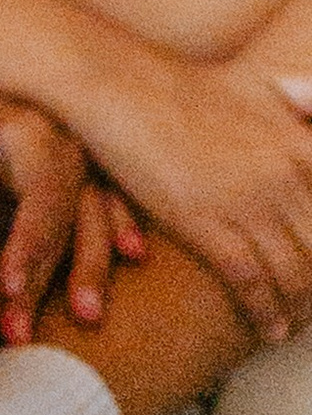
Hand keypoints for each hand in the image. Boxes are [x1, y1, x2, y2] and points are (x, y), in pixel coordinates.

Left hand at [0, 51, 140, 338]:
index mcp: (34, 134)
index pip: (42, 198)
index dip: (30, 242)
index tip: (6, 286)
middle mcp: (67, 145)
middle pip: (70, 218)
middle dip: (55, 275)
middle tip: (20, 335)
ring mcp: (81, 159)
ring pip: (95, 218)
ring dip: (91, 270)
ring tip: (87, 319)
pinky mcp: (85, 172)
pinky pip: (112, 203)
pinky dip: (122, 228)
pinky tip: (135, 255)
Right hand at [78, 46, 311, 341]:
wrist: (121, 86)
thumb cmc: (183, 86)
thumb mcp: (258, 88)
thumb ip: (298, 105)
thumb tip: (305, 107)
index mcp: (300, 145)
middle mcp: (283, 176)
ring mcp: (246, 201)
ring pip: (294, 275)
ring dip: (299, 309)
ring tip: (295, 325)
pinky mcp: (205, 222)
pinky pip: (251, 283)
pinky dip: (265, 313)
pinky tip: (269, 329)